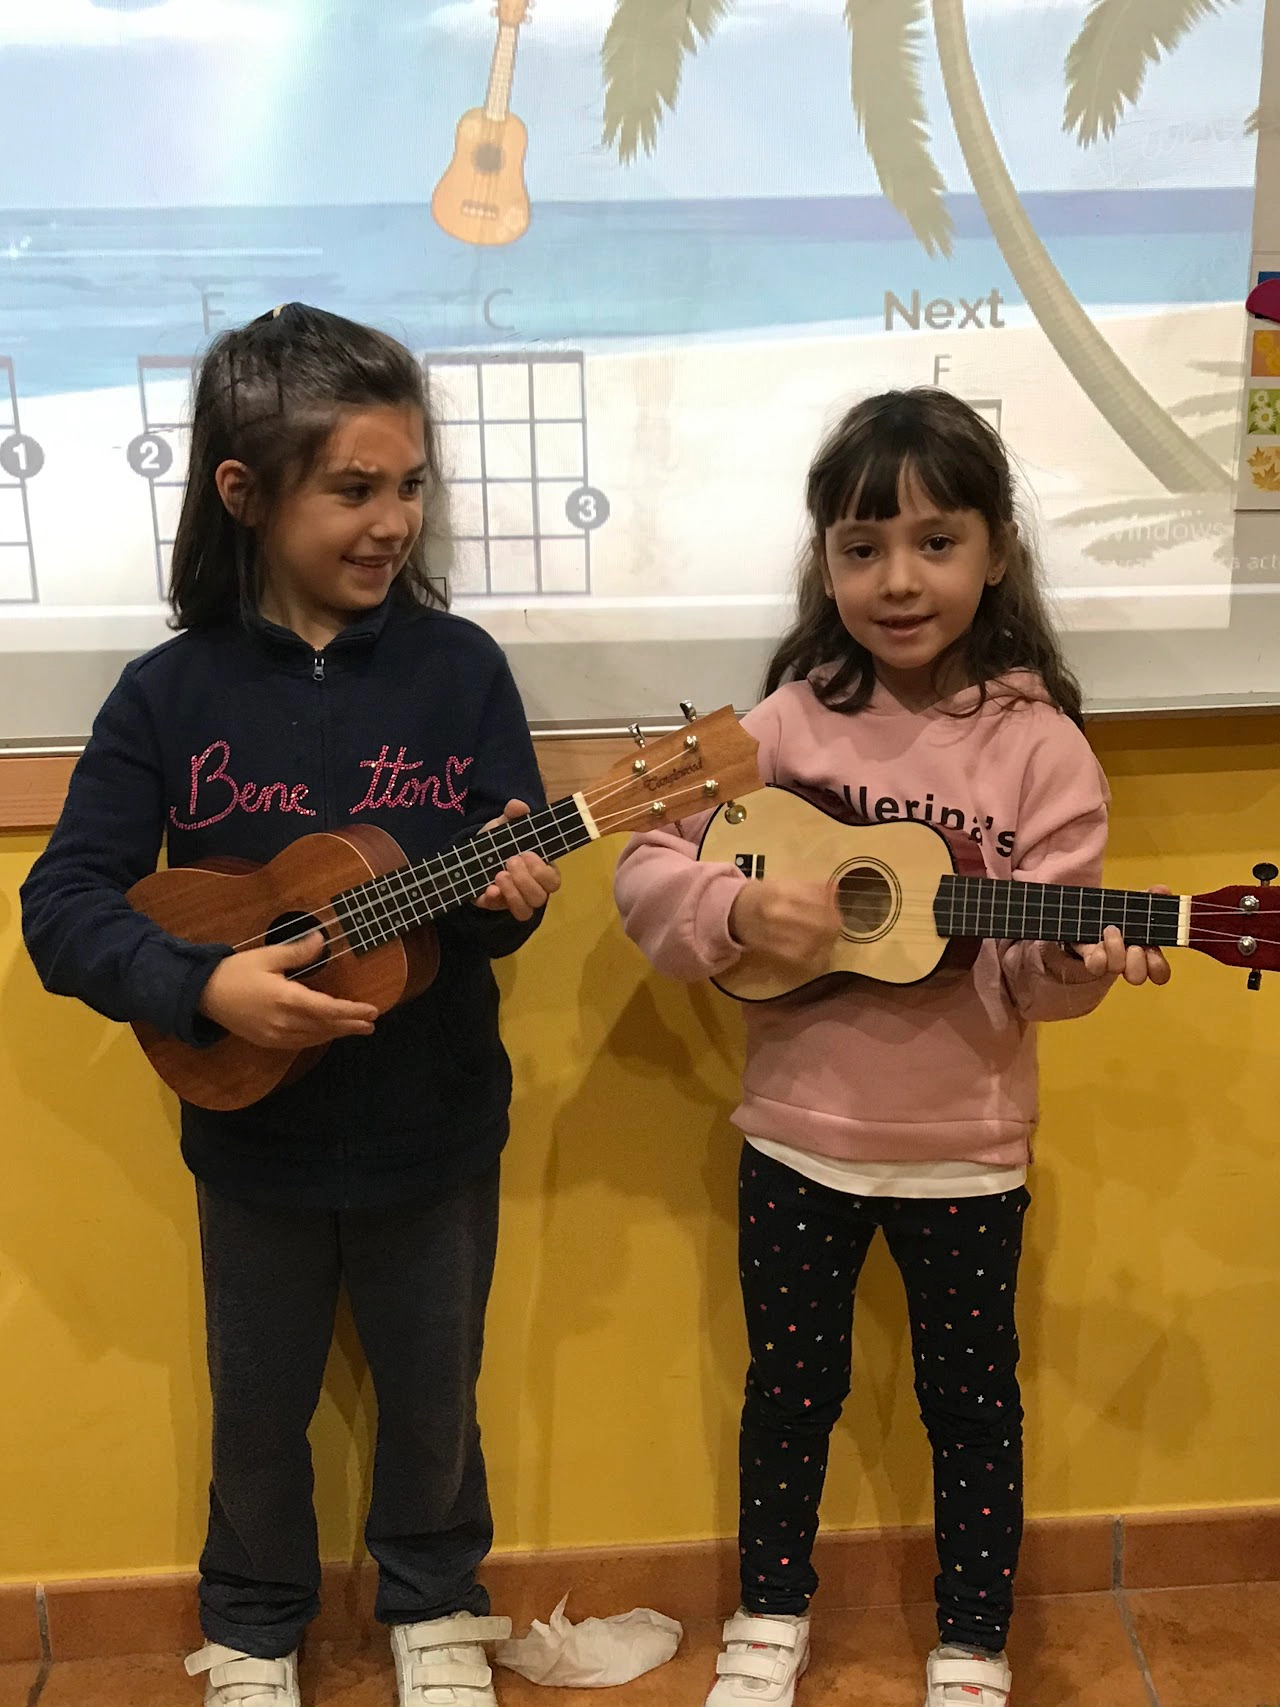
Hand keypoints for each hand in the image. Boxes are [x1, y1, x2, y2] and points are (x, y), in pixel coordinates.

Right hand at [199, 932, 378, 1047]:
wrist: (202, 996)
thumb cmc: (234, 972)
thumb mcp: (266, 956)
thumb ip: (297, 952)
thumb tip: (322, 939)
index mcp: (286, 999)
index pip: (328, 1009)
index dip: (352, 1011)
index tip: (373, 1010)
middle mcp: (283, 1022)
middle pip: (325, 1026)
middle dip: (351, 1025)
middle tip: (372, 1023)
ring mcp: (275, 1035)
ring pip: (314, 1037)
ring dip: (337, 1033)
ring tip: (357, 1028)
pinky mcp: (267, 1041)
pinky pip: (300, 1042)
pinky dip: (318, 1037)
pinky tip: (327, 1032)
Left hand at [473, 799, 561, 921]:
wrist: (472, 855)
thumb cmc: (498, 842)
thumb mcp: (504, 825)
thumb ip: (513, 814)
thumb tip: (517, 805)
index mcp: (541, 870)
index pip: (554, 881)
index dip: (543, 872)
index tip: (526, 854)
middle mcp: (531, 889)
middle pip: (541, 897)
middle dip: (526, 880)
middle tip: (510, 861)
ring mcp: (514, 900)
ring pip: (525, 911)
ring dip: (513, 893)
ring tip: (499, 874)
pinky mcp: (495, 906)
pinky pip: (501, 911)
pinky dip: (495, 900)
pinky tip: (488, 888)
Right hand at [729, 880, 842, 965]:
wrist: (734, 912)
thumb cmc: (763, 895)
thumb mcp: (785, 883)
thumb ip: (811, 887)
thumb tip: (835, 891)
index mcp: (783, 890)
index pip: (820, 900)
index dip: (833, 905)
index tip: (835, 907)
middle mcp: (780, 911)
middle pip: (822, 923)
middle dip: (834, 925)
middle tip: (836, 925)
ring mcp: (777, 932)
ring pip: (815, 942)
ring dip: (827, 941)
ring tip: (828, 938)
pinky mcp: (775, 950)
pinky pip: (803, 956)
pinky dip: (816, 955)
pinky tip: (818, 950)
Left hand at [1071, 885, 1173, 986]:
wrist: (1079, 914)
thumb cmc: (1110, 912)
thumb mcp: (1130, 902)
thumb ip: (1147, 898)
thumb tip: (1163, 891)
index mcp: (1144, 949)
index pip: (1158, 972)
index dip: (1158, 969)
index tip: (1152, 951)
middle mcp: (1126, 962)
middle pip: (1137, 977)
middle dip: (1137, 963)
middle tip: (1133, 945)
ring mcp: (1106, 963)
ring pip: (1116, 970)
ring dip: (1117, 951)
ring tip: (1111, 929)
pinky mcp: (1090, 960)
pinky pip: (1096, 966)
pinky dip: (1099, 954)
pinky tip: (1096, 941)